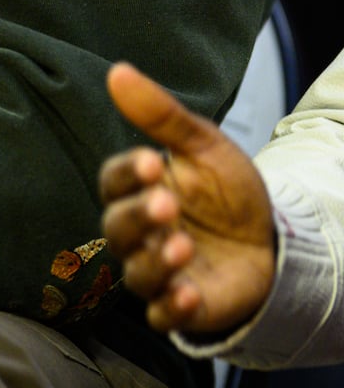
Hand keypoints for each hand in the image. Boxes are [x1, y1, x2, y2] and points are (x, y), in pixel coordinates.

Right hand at [99, 62, 276, 336]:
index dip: (127, 174)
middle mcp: (140, 234)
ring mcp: (158, 272)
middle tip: (167, 203)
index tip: (152, 161)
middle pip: (116, 229)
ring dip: (156, 261)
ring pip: (136, 274)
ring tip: (183, 245)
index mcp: (140, 192)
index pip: (114, 182)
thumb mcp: (205, 147)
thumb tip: (117, 71)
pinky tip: (189, 292)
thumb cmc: (229, 194)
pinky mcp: (181, 307)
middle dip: (138, 216)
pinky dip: (172, 307)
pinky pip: (163, 316)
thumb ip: (161, 115)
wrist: (273, 242)